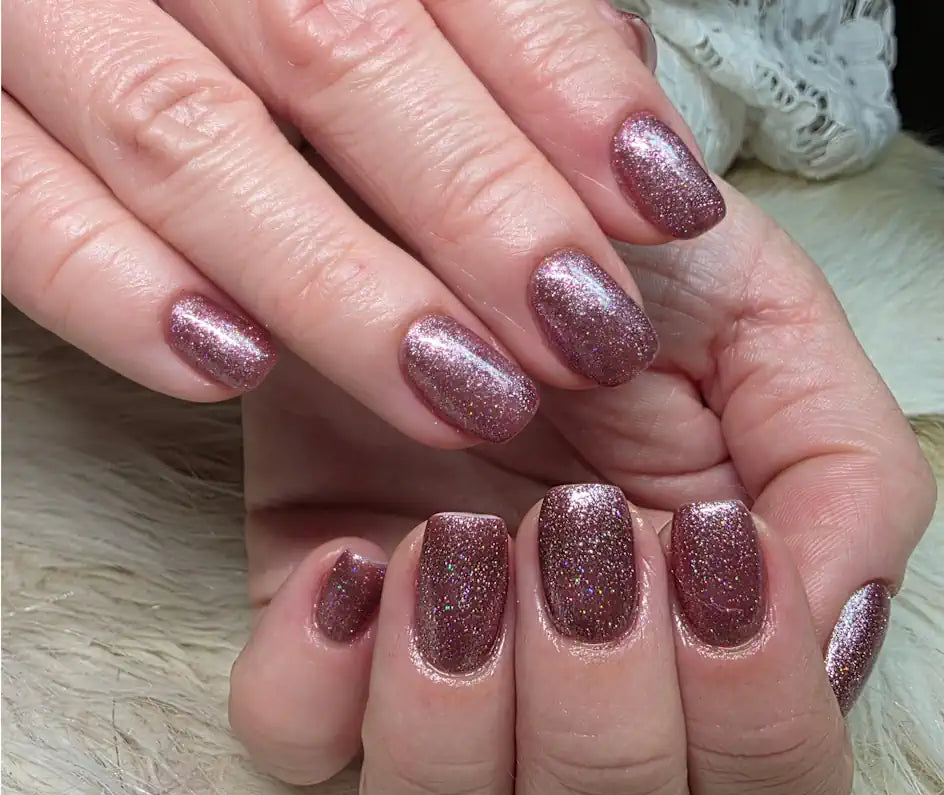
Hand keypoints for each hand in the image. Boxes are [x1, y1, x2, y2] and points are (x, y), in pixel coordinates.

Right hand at [2, 0, 721, 445]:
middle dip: (479, 206)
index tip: (663, 205)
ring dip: (337, 283)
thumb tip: (610, 91)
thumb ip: (472, 17)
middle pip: (338, 46)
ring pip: (181, 135)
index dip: (569, 88)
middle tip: (582, 338)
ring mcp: (31, 11)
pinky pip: (10, 203)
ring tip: (460, 392)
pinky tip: (226, 369)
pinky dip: (110, 285)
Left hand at [228, 180, 935, 794]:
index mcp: (711, 655)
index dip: (748, 709)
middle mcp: (577, 705)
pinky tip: (356, 557)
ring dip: (461, 706)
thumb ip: (843, 482)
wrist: (460, 214)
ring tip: (463, 536)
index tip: (698, 540)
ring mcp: (440, 687)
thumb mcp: (772, 336)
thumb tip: (818, 635)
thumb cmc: (626, 279)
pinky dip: (316, 679)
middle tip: (582, 530)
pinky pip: (294, 745)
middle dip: (602, 710)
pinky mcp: (316, 641)